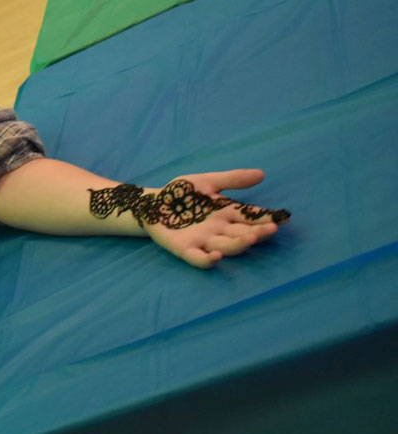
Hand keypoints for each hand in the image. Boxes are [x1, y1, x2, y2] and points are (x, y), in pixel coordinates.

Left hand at [144, 169, 287, 268]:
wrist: (152, 204)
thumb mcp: (207, 182)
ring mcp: (204, 241)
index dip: (265, 218)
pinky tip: (217, 256)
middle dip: (258, 233)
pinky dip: (208, 260)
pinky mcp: (186, 250)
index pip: (250, 217)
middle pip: (243, 234)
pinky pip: (199, 259)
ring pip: (226, 247)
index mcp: (226, 213)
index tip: (282, 217)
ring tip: (251, 238)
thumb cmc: (181, 193)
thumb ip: (232, 179)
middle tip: (271, 229)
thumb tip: (262, 174)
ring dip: (239, 244)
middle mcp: (219, 230)